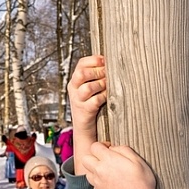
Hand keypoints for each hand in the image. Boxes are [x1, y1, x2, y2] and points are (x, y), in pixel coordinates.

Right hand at [68, 56, 107, 174]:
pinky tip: (108, 97)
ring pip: (87, 87)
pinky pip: (94, 101)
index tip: (105, 60)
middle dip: (97, 72)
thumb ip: (98, 77)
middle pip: (82, 74)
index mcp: (75, 81)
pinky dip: (103, 97)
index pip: (81, 64)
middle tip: (108, 73)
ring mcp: (77, 101)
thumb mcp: (92, 89)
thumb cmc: (93, 106)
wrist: (86, 129)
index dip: (93, 60)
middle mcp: (74, 89)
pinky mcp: (84, 111)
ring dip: (101, 85)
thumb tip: (114, 64)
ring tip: (108, 85)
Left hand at [84, 142, 165, 188]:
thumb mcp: (138, 160)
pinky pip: (93, 183)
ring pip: (87, 171)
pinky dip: (98, 181)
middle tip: (105, 158)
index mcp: (108, 159)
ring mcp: (97, 183)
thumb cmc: (141, 183)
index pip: (94, 146)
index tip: (109, 148)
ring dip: (94, 169)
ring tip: (106, 170)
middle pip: (85, 158)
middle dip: (93, 156)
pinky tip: (109, 182)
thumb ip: (124, 150)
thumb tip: (114, 148)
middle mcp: (99, 170)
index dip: (102, 145)